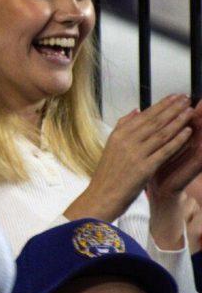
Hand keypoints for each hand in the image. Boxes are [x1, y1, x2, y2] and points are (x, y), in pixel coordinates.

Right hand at [79, 95, 194, 218]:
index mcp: (118, 135)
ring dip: (177, 121)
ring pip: (161, 133)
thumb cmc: (108, 174)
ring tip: (190, 111)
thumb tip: (136, 110)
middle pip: (154, 121)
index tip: (175, 96)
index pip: (144, 115)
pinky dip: (177, 140)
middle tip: (186, 98)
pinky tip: (188, 132)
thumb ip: (123, 127)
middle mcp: (126, 141)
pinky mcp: (144, 168)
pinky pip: (164, 151)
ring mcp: (135, 154)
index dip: (162, 105)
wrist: (102, 196)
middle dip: (172, 109)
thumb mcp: (111, 146)